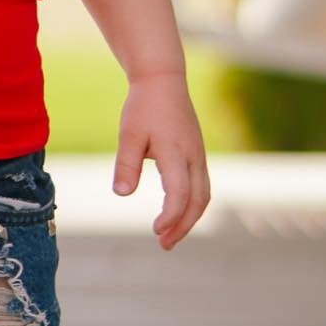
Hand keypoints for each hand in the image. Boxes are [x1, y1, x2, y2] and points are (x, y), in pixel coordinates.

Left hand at [112, 70, 210, 248]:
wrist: (163, 81)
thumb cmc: (143, 107)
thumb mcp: (129, 134)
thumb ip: (126, 164)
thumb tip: (121, 194)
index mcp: (176, 151)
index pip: (179, 192)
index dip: (171, 216)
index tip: (155, 230)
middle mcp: (193, 156)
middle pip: (197, 200)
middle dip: (182, 225)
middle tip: (163, 244)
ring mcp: (199, 156)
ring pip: (203, 195)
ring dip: (189, 218)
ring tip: (169, 237)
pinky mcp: (198, 154)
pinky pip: (201, 186)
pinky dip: (192, 205)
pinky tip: (176, 214)